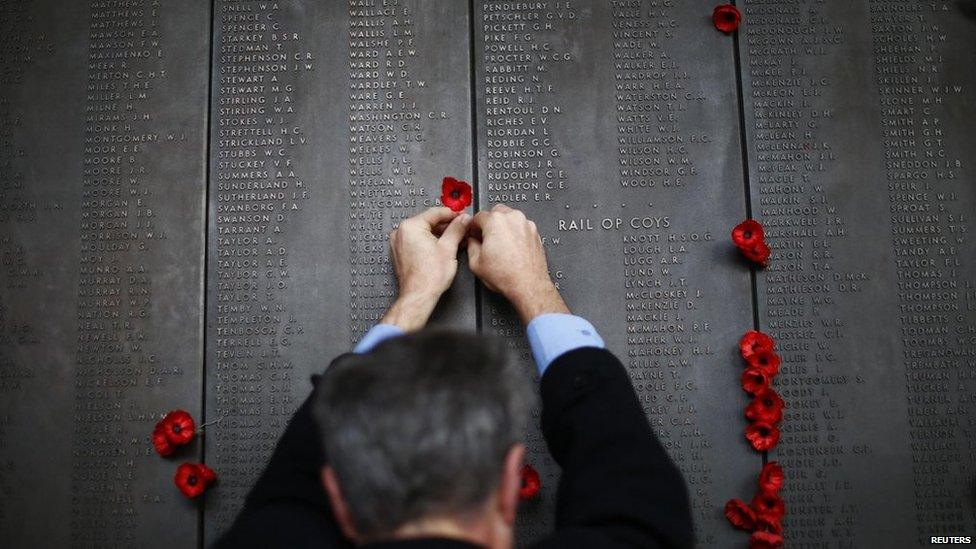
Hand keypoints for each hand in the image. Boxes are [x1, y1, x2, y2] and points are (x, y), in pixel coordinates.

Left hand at [382, 207, 471, 330]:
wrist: (419, 296)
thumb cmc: (429, 277)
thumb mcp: (448, 248)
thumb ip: (456, 229)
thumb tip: (462, 220)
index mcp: (410, 227)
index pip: (435, 212)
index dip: (452, 214)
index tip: (462, 216)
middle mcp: (401, 233)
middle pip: (429, 222)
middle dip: (447, 226)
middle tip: (462, 228)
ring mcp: (398, 244)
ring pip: (424, 232)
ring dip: (440, 234)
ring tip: (456, 239)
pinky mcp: (401, 253)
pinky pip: (417, 242)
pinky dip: (430, 242)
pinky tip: (443, 247)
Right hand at [467, 205, 568, 323]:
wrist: (528, 285)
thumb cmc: (506, 276)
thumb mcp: (475, 263)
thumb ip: (470, 245)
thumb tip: (472, 241)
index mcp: (495, 221)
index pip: (478, 216)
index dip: (473, 227)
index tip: (473, 233)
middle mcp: (513, 218)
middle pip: (495, 212)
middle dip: (489, 223)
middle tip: (485, 238)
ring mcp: (526, 224)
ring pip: (510, 217)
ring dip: (503, 226)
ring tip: (499, 244)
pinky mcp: (535, 232)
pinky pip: (521, 226)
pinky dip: (515, 232)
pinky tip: (511, 247)